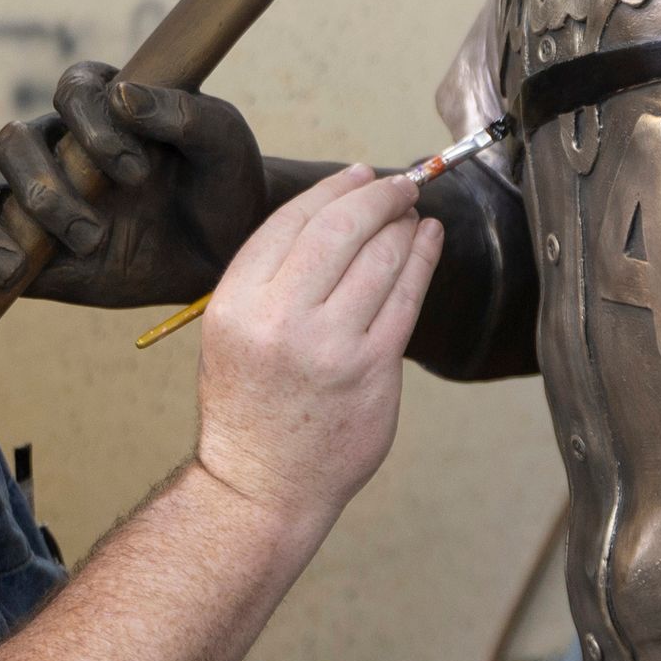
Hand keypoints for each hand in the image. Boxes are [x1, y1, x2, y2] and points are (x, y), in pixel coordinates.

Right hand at [0, 63, 265, 305]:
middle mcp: (61, 146)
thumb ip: (183, 112)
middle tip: (95, 230)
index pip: (72, 90)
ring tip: (14, 268)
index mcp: (105, 104)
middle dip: (45, 187)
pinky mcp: (32, 258)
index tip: (136, 171)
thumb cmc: (225, 180)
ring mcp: (38, 202)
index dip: (92, 125)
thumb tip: (124, 98)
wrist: (230, 250)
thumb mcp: (223, 139)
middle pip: (12, 143)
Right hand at [191, 167, 439, 531]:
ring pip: (381, 259)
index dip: (332, 190)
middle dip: (377, 196)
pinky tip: (428, 239)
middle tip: (398, 184)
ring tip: (412, 213)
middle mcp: (281, 319)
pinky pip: (407, 297)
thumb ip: (271, 276)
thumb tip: (334, 214)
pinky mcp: (373, 369)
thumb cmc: (248, 405)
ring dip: (403, 225)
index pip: (292, 222)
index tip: (356, 175)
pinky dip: (422, 258)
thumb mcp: (231, 330)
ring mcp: (332, 346)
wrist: (261, 484)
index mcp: (237, 303)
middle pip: (340, 230)